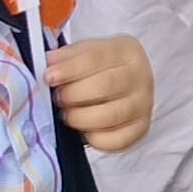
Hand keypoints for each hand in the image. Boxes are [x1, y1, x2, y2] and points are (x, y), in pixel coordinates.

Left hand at [42, 32, 152, 152]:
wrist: (127, 83)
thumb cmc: (102, 67)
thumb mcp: (86, 52)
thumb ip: (67, 56)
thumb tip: (48, 63)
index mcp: (127, 50)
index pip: (98, 57)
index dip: (71, 68)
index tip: (49, 77)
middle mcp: (141, 75)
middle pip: (107, 85)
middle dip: (75, 94)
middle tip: (59, 99)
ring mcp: (144, 104)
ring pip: (112, 115)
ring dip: (82, 118)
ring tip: (68, 116)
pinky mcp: (142, 128)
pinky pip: (118, 140)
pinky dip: (96, 140)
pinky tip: (84, 132)